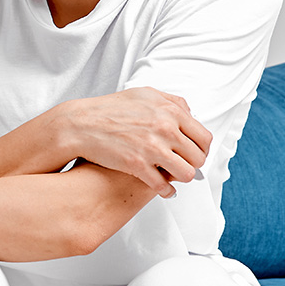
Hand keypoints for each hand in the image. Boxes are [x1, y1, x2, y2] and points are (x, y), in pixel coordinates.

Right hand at [56, 88, 211, 197]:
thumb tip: (189, 113)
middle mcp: (165, 128)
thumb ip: (170, 101)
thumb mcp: (143, 94)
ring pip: (186, 174)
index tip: (194, 154)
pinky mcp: (137, 165)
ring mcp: (152, 147)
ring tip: (173, 177)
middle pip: (198, 157)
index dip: (201, 149)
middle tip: (183, 166)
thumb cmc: (109, 109)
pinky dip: (166, 191)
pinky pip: (163, 185)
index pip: (203, 137)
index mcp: (170, 111)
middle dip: (192, 164)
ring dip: (181, 178)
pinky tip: (163, 189)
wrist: (81, 124)